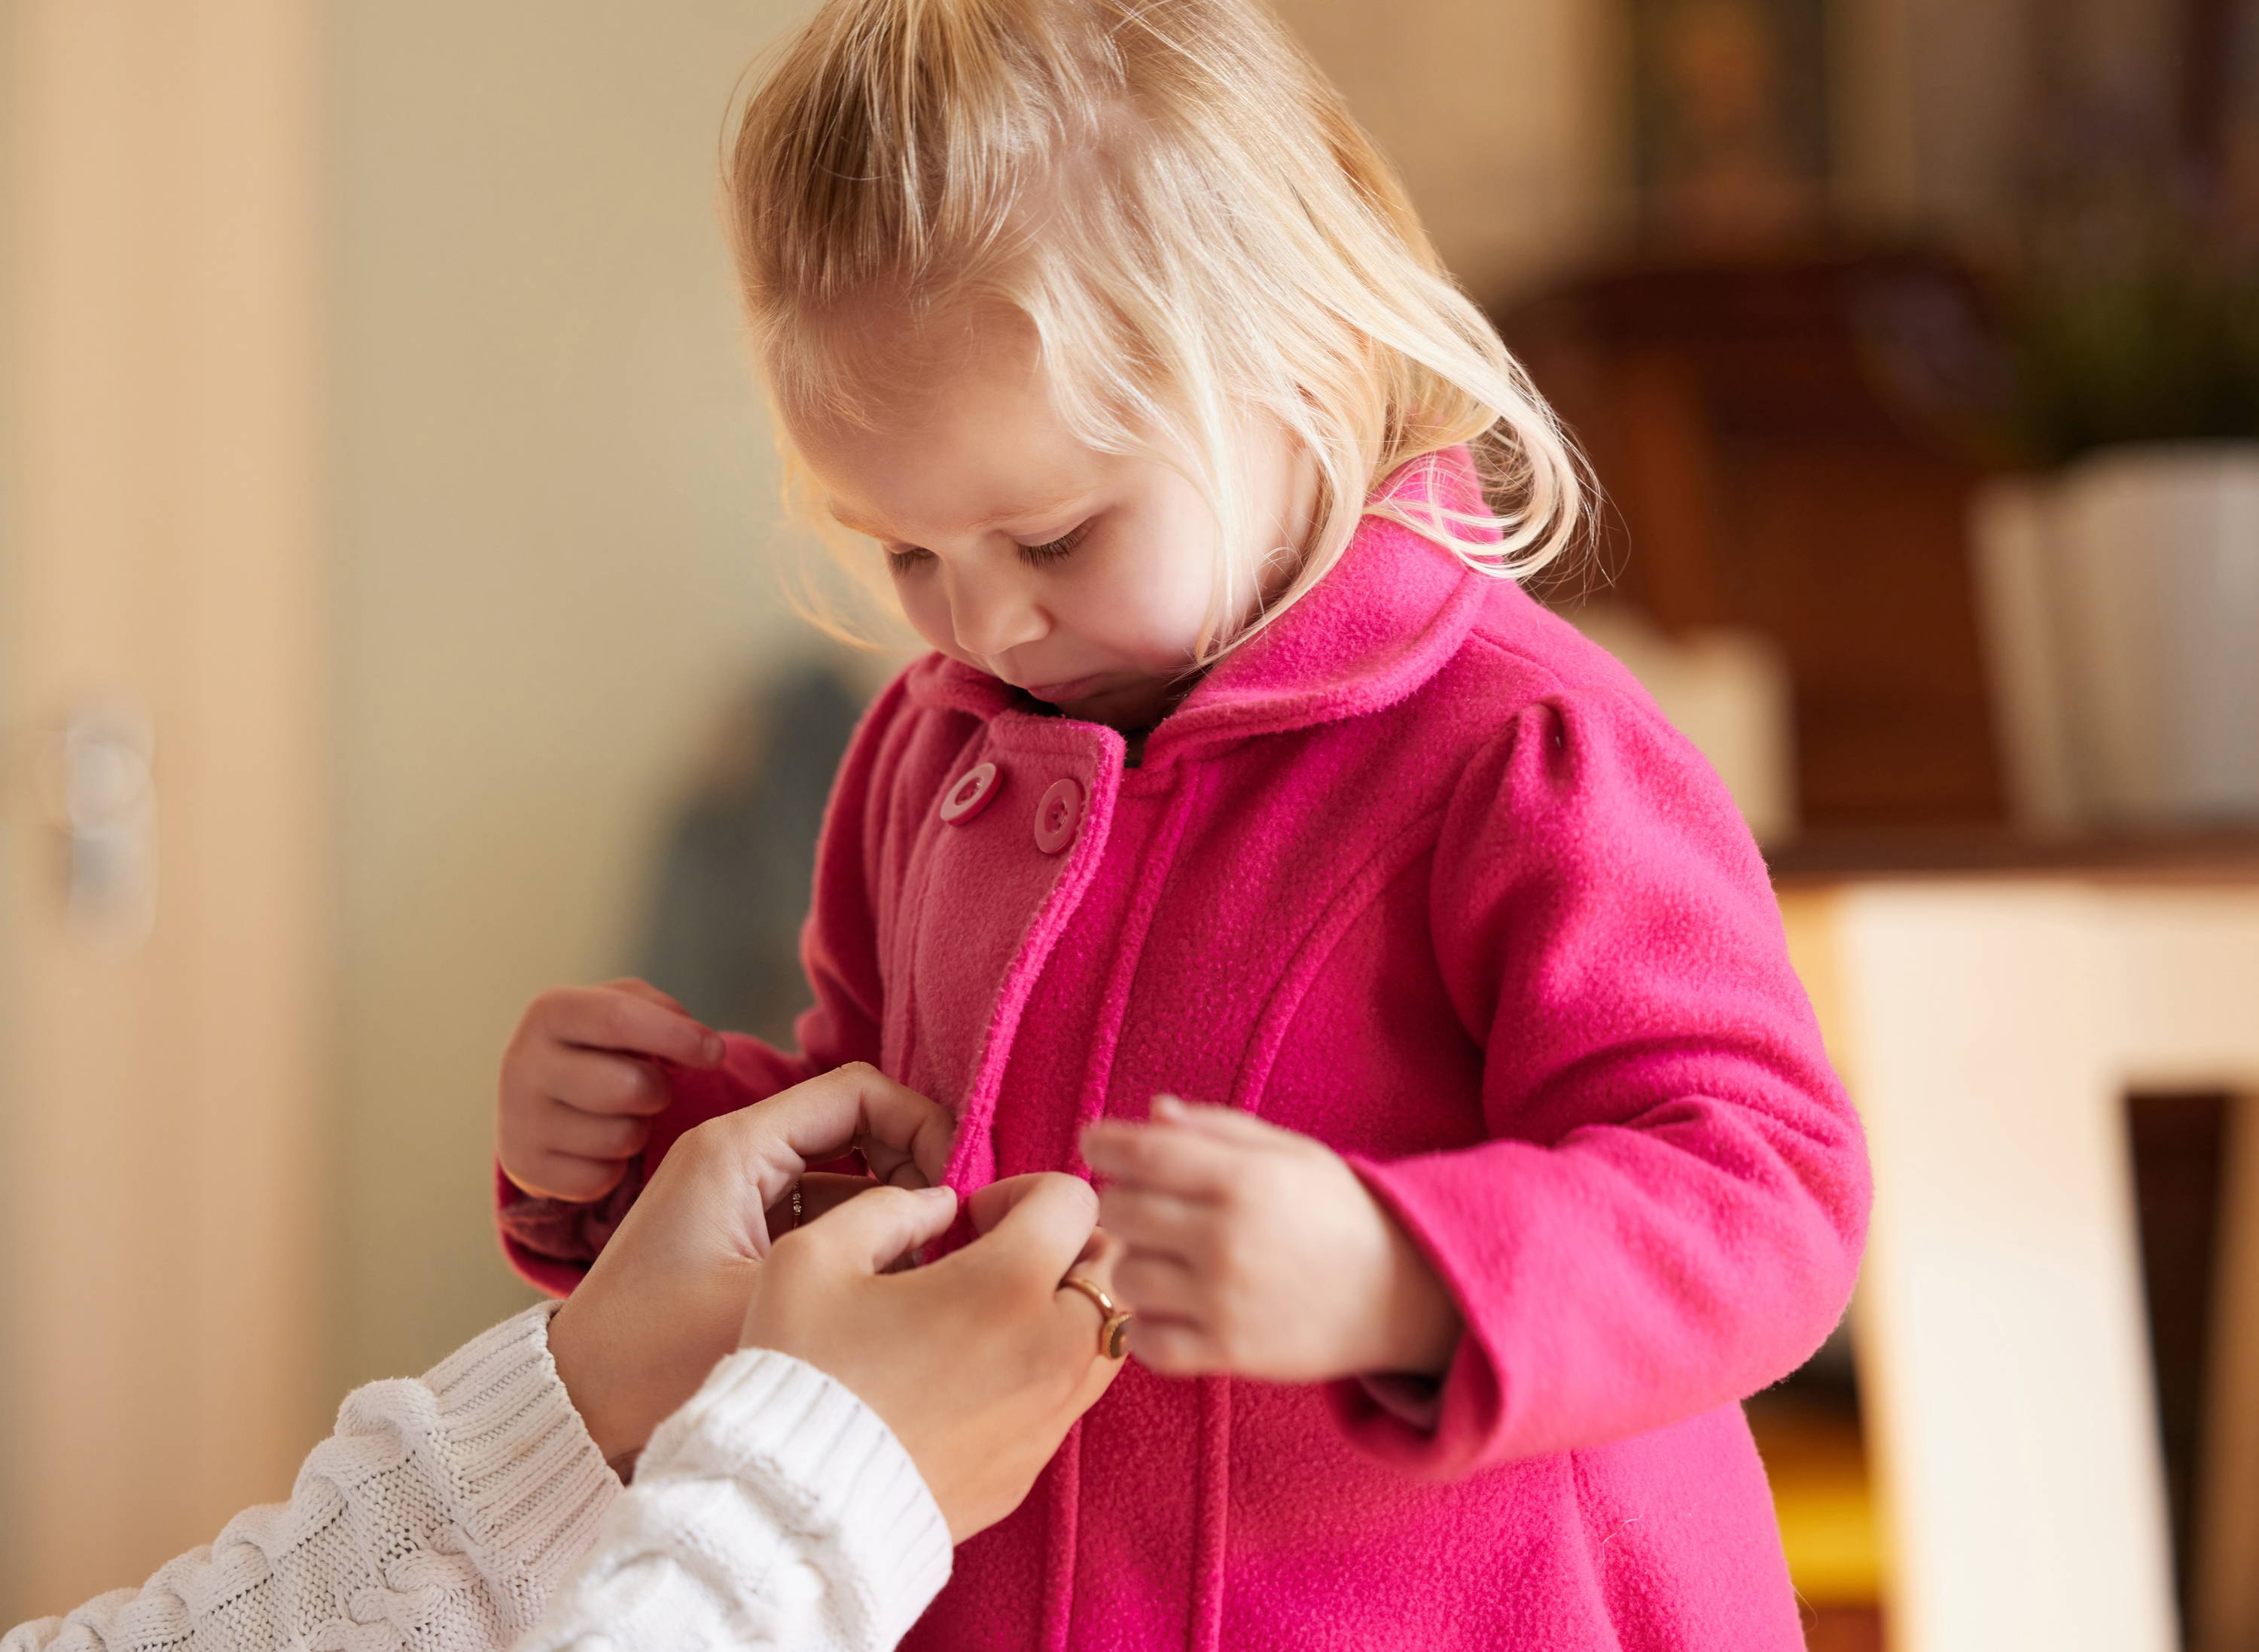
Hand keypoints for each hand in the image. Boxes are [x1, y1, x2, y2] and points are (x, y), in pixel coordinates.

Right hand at [497, 978, 725, 1201]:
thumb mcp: (626, 1006)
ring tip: (621, 1113)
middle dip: (659, 1089)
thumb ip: (666, 1012)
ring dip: (639, 1129)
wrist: (536, 1096)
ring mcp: (519, 1119)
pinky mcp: (525, 1168)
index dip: (677, 1036)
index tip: (716, 1052)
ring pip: (619, 1138)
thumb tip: (702, 1048)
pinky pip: (601, 1178)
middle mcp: (524, 1063)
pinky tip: (600, 1145)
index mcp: (551, 1012)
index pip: (618, 1019)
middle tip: (654, 1086)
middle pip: (627, 1087)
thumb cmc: (599, 1043)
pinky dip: (616, 1166)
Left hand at [546, 1063, 954, 1468]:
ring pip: (845, 1170)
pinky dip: (862, 1234)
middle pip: (857, 1123)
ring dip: (894, 1204)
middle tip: (957, 1223)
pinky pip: (821, 1210)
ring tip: (936, 1257)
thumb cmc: (653, 1361)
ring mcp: (739, 1194)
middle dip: (915, 1163)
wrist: (573, 1407)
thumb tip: (949, 1211)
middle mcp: (737, 1154)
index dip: (920, 1123)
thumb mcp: (769, 1299)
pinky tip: (894, 1281)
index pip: (857, 1091)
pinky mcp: (740, 1233)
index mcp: (735, 1149)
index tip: (959, 1182)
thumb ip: (868, 1247)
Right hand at [741, 1173, 1125, 1542]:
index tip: (976, 1218)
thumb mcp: (812, 1258)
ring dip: (1066, 1311)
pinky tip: (974, 1378)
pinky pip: (1067, 1400)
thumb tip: (937, 1206)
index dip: (1025, 1192)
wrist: (795, 1508)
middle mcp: (1051, 1348)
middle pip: (1113, 1268)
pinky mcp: (1031, 1468)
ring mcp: (1049, 1416)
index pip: (1074, 1201)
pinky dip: (1044, 1373)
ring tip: (992, 1318)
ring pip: (1105, 1338)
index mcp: (1008, 1284)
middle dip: (1064, 1247)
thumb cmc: (802, 1372)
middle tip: (998, 1258)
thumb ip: (885, 1209)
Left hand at [1080, 1096, 1460, 1382]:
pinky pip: (1146, 1341)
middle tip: (1144, 1204)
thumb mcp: (1288, 1153)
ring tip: (1166, 1257)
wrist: (1404, 1293)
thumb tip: (1149, 1112)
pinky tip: (1172, 1306)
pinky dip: (1146, 1325)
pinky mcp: (1228, 1354)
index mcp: (1244, 1178)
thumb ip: (1216, 1129)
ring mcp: (1225, 1301)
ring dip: (1134, 1263)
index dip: (1104, 1144)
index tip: (1094, 1142)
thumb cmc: (1338, 1212)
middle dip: (1121, 1201)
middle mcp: (1227, 1238)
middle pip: (1119, 1212)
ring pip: (1125, 1276)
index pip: (1142, 1152)